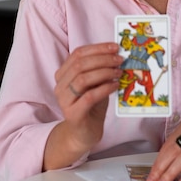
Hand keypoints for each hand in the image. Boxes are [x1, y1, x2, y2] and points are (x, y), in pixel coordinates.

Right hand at [45, 42, 122, 168]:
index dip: (98, 48)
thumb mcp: (96, 83)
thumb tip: (117, 54)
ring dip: (104, 72)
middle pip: (80, 64)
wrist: (84, 133)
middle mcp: (60, 86)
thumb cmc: (91, 105)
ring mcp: (64, 100)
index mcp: (63, 74)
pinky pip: (89, 97)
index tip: (115, 47)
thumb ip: (101, 69)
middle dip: (103, 59)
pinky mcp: (73, 114)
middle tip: (120, 60)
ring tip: (119, 72)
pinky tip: (115, 85)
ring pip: (83, 79)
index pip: (78, 53)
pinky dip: (104, 88)